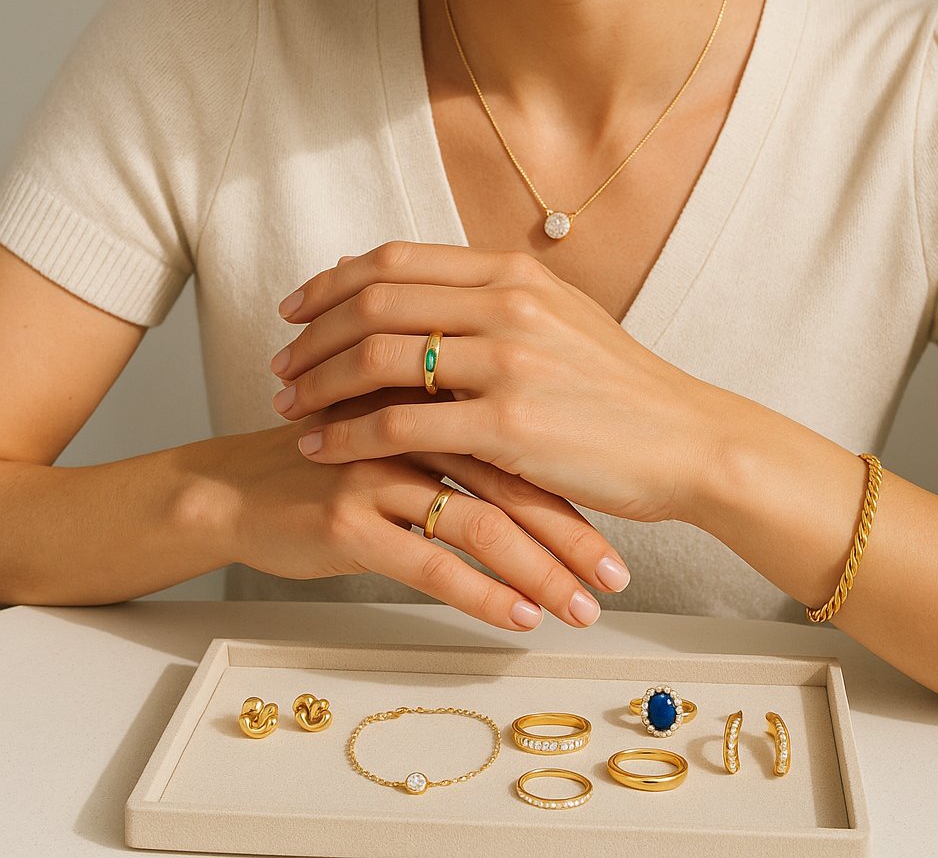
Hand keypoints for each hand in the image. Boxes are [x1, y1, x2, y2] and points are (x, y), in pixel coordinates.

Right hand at [203, 390, 629, 630]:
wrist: (240, 488)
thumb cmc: (330, 464)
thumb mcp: (399, 434)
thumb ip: (458, 439)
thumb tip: (532, 480)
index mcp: (433, 398)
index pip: (522, 443)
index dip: (575, 487)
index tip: (619, 526)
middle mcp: (413, 426)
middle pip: (513, 482)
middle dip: (572, 536)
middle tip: (616, 578)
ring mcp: (380, 470)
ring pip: (481, 523)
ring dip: (540, 573)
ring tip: (581, 610)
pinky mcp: (350, 518)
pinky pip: (431, 562)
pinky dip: (482, 592)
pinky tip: (519, 617)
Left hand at [269, 240, 709, 522]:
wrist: (687, 440)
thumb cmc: (620, 390)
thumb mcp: (560, 320)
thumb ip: (489, 303)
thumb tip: (414, 295)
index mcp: (514, 273)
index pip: (394, 261)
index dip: (330, 283)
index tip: (295, 310)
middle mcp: (507, 303)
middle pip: (373, 301)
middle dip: (311, 334)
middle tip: (279, 365)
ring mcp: (509, 361)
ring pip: (377, 357)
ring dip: (318, 383)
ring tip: (288, 408)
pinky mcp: (509, 423)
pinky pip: (399, 423)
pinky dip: (347, 435)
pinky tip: (321, 449)